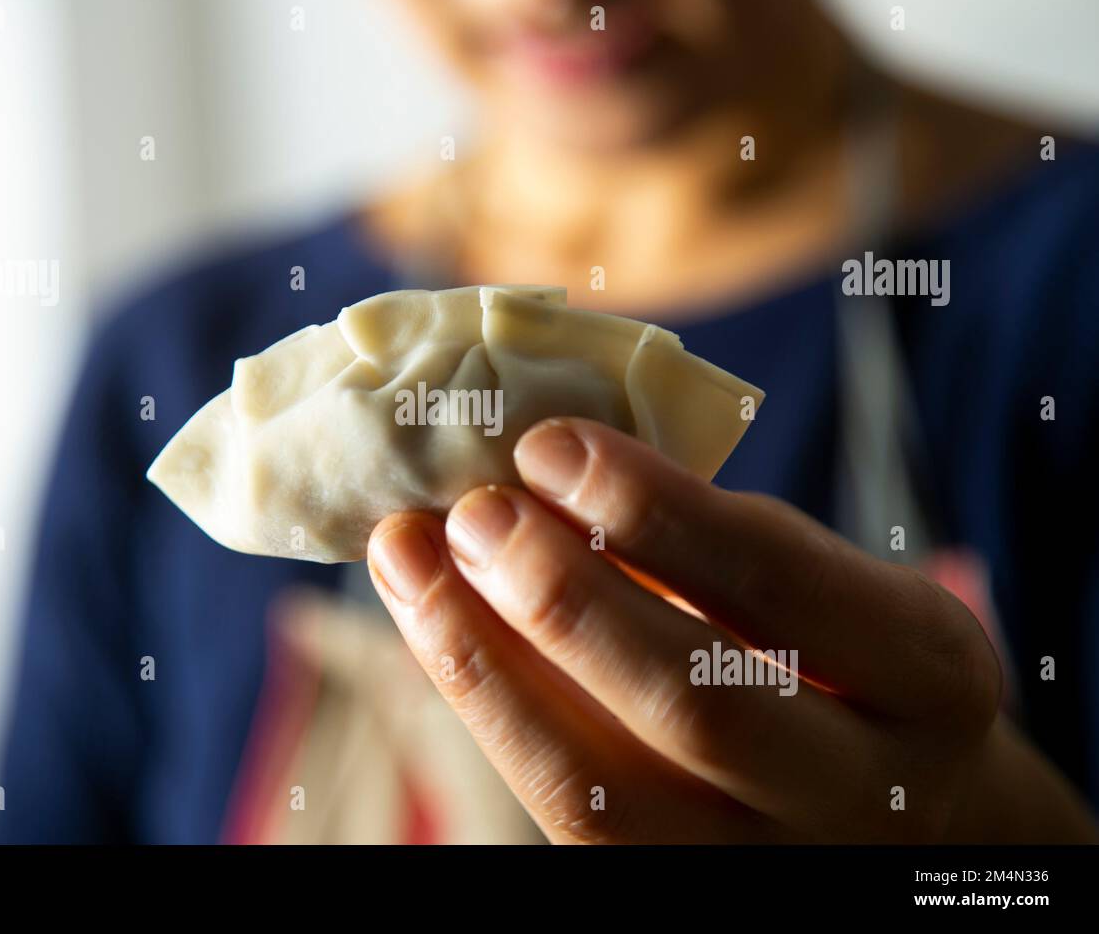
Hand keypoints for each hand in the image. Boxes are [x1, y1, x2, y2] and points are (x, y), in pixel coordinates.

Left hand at [367, 418, 1096, 842]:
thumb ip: (716, 540)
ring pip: (604, 794)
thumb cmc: (837, 658)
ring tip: (408, 560)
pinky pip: (562, 814)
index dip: (653, 512)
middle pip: (699, 706)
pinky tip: (436, 625)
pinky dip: (487, 709)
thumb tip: (545, 468)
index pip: (781, 587)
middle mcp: (864, 791)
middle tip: (472, 510)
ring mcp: (766, 865)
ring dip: (484, 664)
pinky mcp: (677, 892)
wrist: (899, 808)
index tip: (549, 446)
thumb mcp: (830, 584)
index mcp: (927, 674)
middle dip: (565, 599)